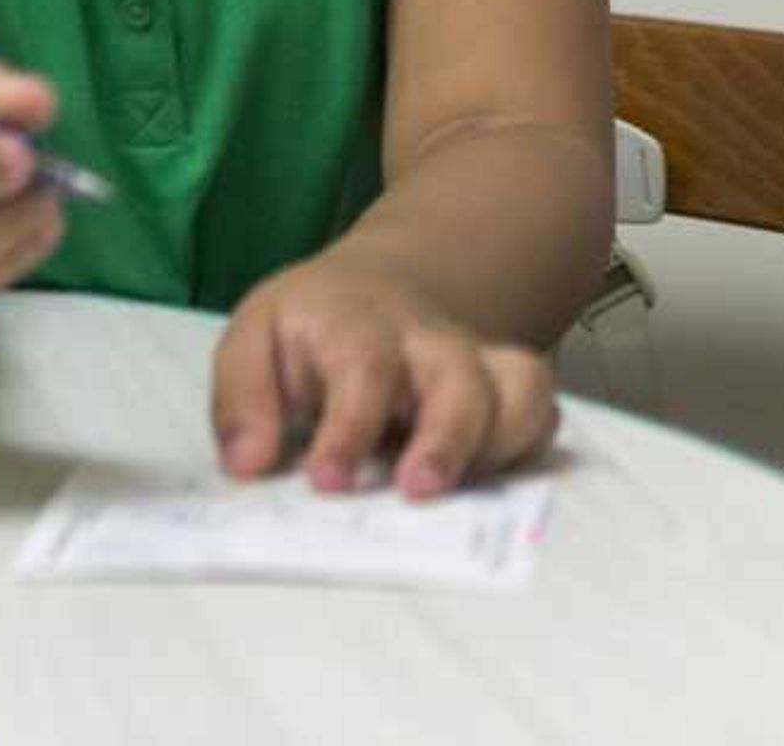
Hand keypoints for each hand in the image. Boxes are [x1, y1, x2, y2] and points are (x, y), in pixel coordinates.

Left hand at [212, 247, 559, 497]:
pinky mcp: (505, 388)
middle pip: (459, 376)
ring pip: (519, 387)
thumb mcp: (255, 337)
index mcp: (359, 324)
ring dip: (499, 442)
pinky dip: (527, 444)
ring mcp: (476, 363)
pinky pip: (541, 410)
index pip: (365, 367)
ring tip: (460, 496)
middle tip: (416, 490)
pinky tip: (489, 485)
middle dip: (446, 437)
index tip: (328, 480)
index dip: (351, 427)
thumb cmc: (311, 327)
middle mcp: (428, 341)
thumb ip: (242, 398)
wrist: (378, 287)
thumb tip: (250, 463)